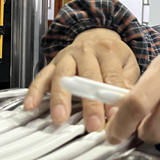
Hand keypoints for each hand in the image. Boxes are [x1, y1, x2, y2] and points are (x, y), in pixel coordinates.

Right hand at [24, 28, 139, 130]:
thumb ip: (127, 80)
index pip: (111, 75)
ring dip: (60, 98)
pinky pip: (41, 76)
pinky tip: (31, 105)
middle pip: (87, 77)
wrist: (97, 35)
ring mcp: (67, 56)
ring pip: (62, 76)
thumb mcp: (128, 63)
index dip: (112, 96)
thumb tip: (127, 100)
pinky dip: (35, 91)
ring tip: (60, 117)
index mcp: (107, 50)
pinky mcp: (52, 63)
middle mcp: (85, 51)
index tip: (114, 115)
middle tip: (92, 123)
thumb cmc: (113, 54)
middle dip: (89, 103)